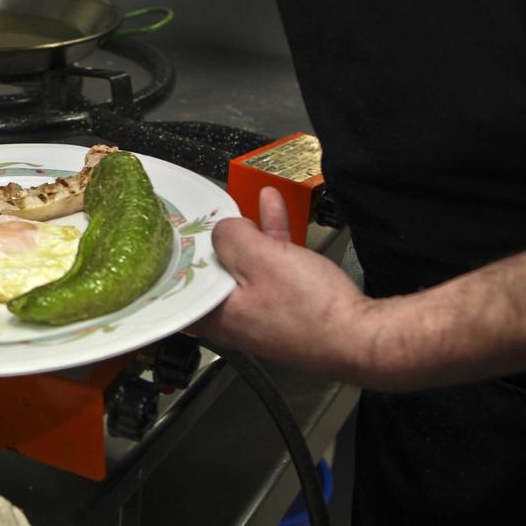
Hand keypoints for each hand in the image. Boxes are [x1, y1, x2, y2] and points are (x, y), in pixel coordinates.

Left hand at [190, 187, 376, 382]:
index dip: (178, 254)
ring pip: (243, 265)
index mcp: (214, 315)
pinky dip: (270, 241)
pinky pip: (270, 268)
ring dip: (246, 231)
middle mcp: (231, 319)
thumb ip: (231, 237)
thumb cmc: (309, 308)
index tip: (176, 232)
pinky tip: (273, 209)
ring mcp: (259, 312)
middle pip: (211, 271)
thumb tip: (221, 229)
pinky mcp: (285, 306)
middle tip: (210, 212)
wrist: (363, 338)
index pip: (179, 286)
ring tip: (245, 201)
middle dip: (214, 238)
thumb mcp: (259, 258)